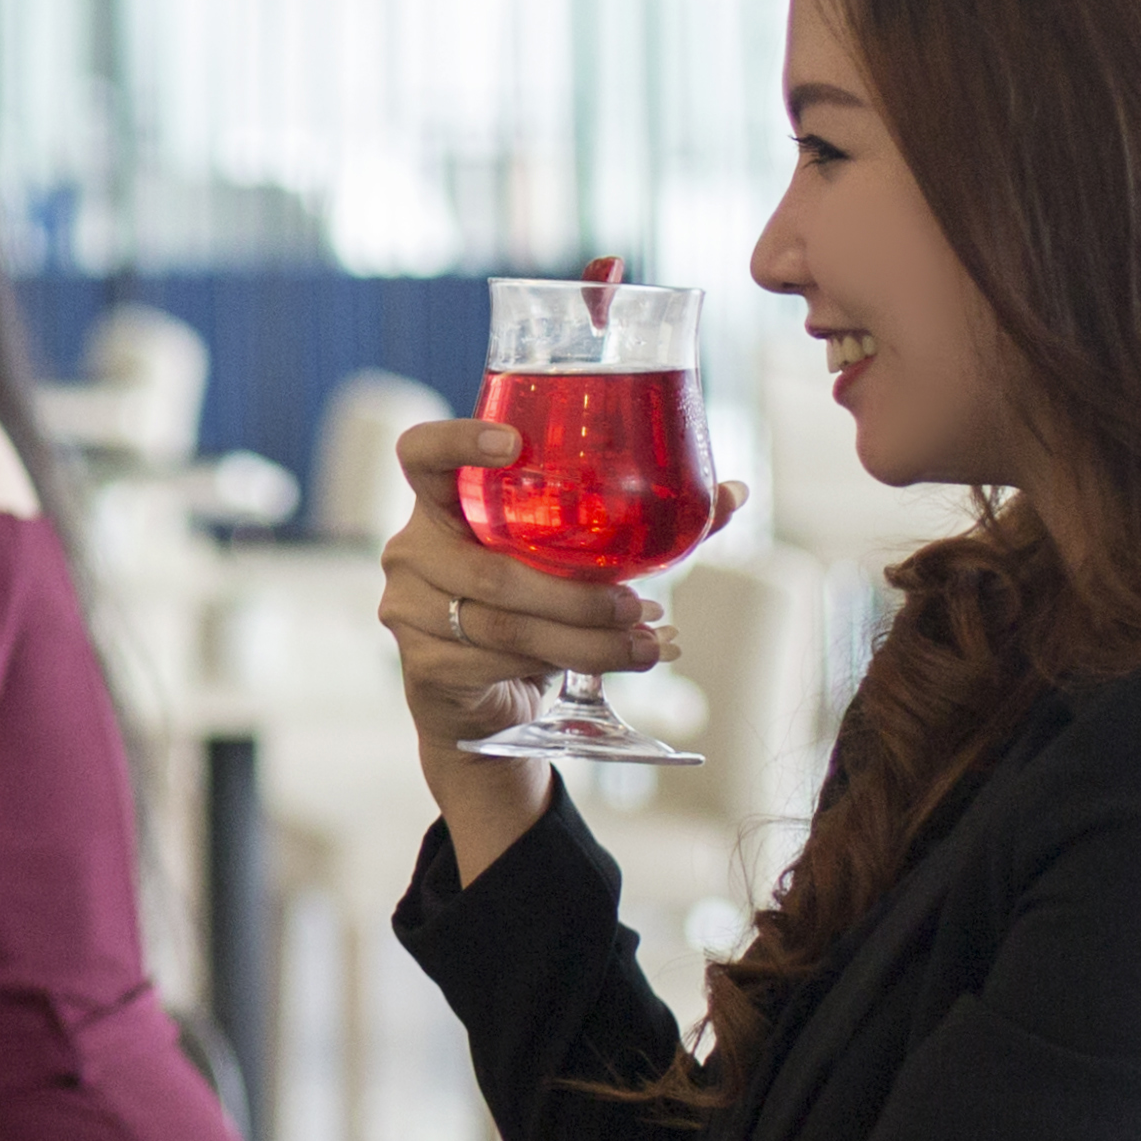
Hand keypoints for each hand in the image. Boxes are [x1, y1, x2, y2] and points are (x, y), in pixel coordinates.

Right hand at [377, 417, 743, 876]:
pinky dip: (558, 668)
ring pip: (503, 623)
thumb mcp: (568, 561)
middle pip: (490, 567)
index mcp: (442, 505)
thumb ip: (639, 528)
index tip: (513, 442)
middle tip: (637, 603)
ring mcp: (409, 609)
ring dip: (584, 640)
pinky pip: (496, 663)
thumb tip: (732, 494)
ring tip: (643, 644)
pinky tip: (602, 668)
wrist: (479, 697)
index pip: (422, 454)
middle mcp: (412, 550)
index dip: (459, 442)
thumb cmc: (530, 607)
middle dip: (574, 594)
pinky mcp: (424, 664)